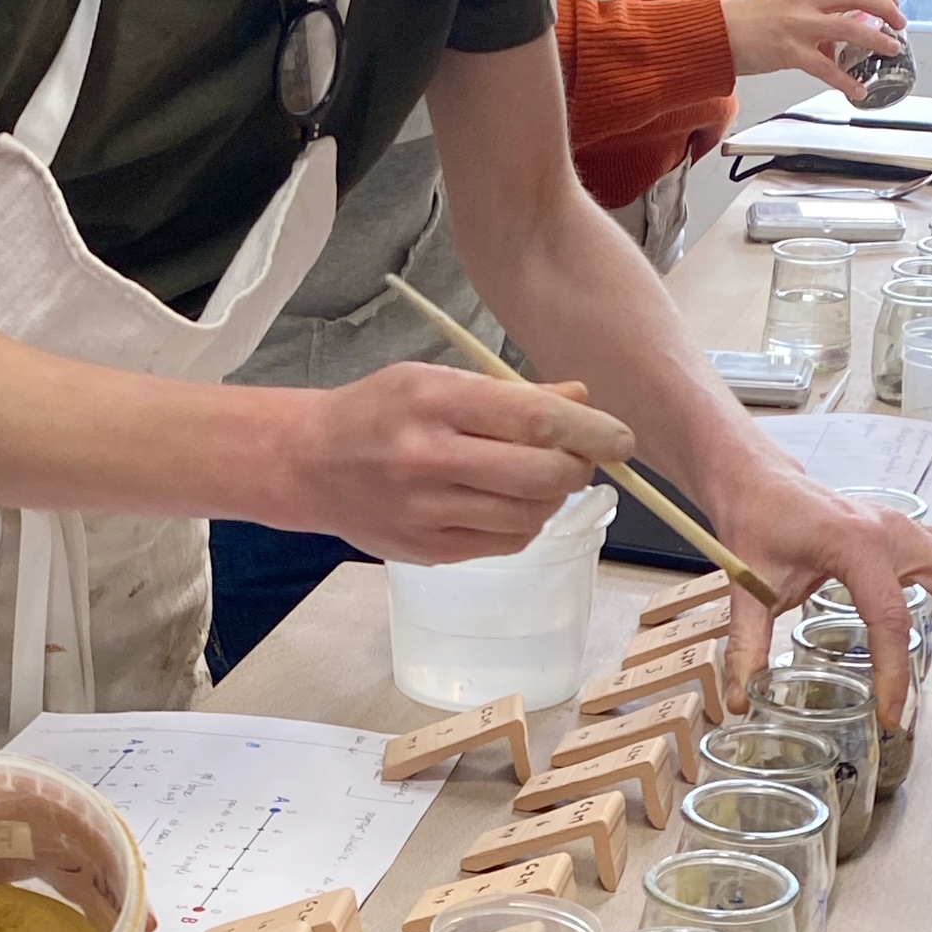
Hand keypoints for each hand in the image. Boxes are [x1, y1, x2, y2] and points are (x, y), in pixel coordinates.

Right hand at [288, 363, 633, 563]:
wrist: (309, 464)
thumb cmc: (377, 413)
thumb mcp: (437, 381)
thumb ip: (509, 395)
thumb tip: (581, 403)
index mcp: (435, 403)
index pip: (534, 419)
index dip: (589, 432)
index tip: (622, 438)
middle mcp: (430, 459)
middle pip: (540, 475)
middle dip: (575, 469)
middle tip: (577, 460)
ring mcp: (428, 512)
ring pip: (528, 516)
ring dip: (551, 501)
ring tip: (541, 480)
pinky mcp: (429, 550)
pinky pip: (504, 544)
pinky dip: (524, 525)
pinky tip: (512, 505)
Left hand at [717, 474, 931, 724]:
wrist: (760, 482)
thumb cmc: (757, 524)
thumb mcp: (747, 587)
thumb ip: (747, 645)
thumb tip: (743, 701)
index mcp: (855, 545)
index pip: (890, 618)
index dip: (894, 673)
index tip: (891, 714)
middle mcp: (894, 532)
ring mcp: (910, 527)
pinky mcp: (913, 531)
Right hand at [726, 0, 906, 94]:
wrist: (717, 32)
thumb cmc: (746, 20)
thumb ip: (810, 5)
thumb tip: (834, 23)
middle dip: (888, 7)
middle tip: (900, 22)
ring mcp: (799, 25)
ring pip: (851, 27)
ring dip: (877, 39)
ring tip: (891, 50)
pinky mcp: (790, 53)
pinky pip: (826, 68)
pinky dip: (846, 82)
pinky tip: (857, 90)